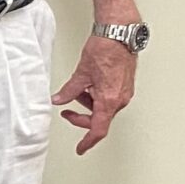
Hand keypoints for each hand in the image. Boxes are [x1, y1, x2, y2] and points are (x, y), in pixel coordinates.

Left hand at [52, 34, 136, 154]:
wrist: (120, 35)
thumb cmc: (105, 50)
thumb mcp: (81, 73)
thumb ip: (69, 91)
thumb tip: (59, 100)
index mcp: (109, 100)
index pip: (98, 129)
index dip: (87, 141)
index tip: (80, 149)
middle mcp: (120, 99)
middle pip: (99, 120)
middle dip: (81, 117)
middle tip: (66, 112)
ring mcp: (124, 93)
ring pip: (103, 108)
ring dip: (88, 104)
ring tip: (80, 88)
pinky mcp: (125, 86)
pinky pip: (109, 99)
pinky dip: (96, 96)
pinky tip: (90, 85)